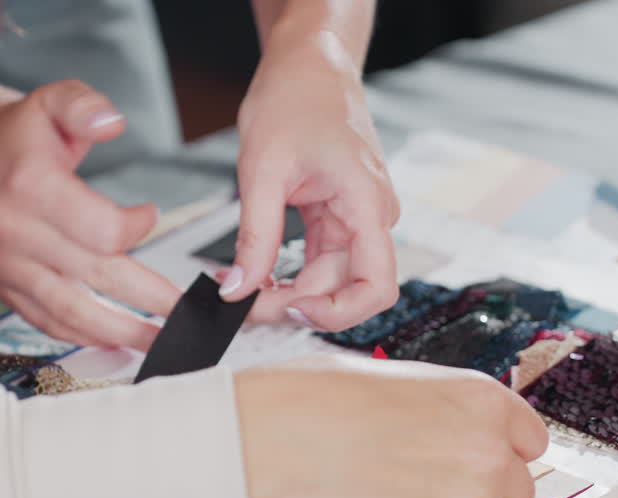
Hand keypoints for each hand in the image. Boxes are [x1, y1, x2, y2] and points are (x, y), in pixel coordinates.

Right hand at [0, 81, 179, 350]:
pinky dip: (82, 336)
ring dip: (118, 332)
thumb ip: (85, 106)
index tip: (149, 216)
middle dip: (147, 300)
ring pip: (69, 312)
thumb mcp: (54, 99)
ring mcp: (5, 265)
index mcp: (31, 187)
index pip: (101, 229)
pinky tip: (114, 342)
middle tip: (185, 314)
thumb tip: (113, 123)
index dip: (137, 228)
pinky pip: (45, 321)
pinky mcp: (2, 286)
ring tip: (157, 341)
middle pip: (95, 277)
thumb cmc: (21, 134)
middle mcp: (14, 232)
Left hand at [222, 35, 400, 331]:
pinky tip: (257, 277)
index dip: (338, 313)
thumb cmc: (296, 96)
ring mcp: (357, 219)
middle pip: (344, 289)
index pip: (377, 286)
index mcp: (367, 202)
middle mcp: (371, 216)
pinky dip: (289, 276)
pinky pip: (321, 262)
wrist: (308, 65)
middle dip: (293, 306)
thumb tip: (240, 289)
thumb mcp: (262, 169)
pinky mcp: (339, 219)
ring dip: (289, 295)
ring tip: (242, 291)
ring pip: (330, 281)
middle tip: (241, 304)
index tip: (291, 312)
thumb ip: (254, 237)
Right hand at [234, 355, 548, 497]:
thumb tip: (435, 430)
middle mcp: (492, 452)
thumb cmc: (319, 401)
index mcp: (483, 401)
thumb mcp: (397, 380)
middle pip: (520, 495)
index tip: (478, 469)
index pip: (531, 443)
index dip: (500, 459)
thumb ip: (438, 410)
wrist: (287, 439)